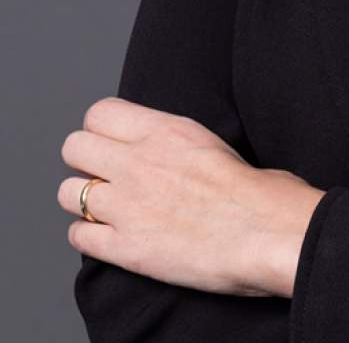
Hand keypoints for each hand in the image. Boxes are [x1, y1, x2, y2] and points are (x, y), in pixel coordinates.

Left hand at [57, 96, 325, 298]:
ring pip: (68, 193)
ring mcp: (127, 206)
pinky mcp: (125, 248)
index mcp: (164, 131)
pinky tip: (112, 236)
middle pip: (74, 147)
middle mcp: (138, 163)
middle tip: (108, 175)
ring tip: (109, 207)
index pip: (99, 114)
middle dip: (87, 161)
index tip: (114, 142)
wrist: (266, 233)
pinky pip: (78, 236)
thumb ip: (174, 142)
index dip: (102, 129)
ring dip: (85, 200)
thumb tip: (165, 151)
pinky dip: (90, 236)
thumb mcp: (212, 143)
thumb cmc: (256, 189)